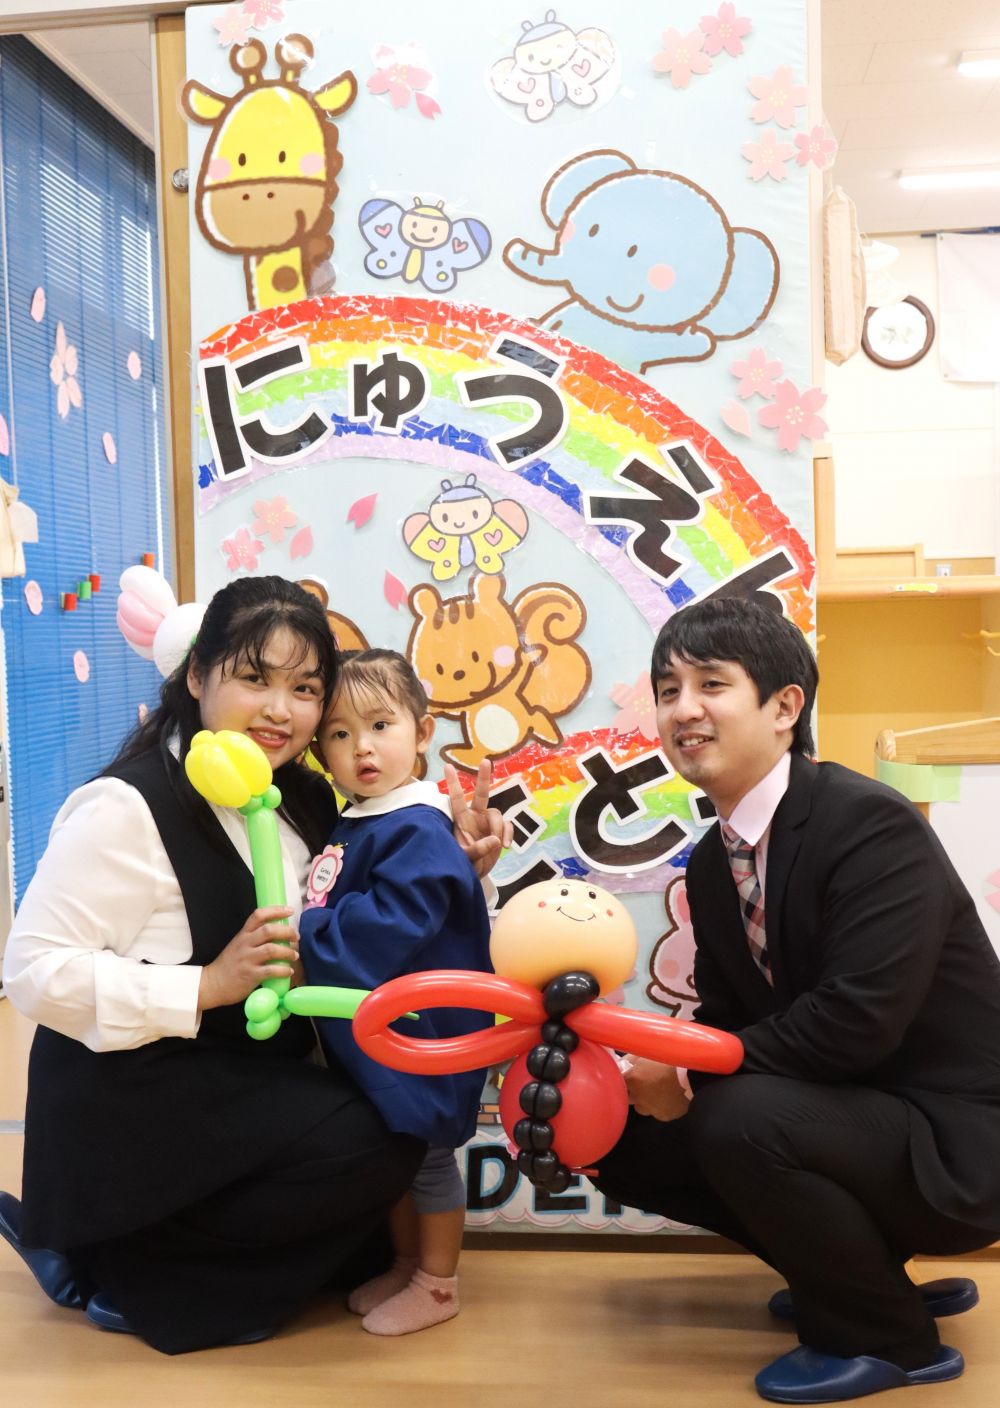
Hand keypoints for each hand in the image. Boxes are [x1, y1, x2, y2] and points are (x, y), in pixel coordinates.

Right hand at [198, 906, 299, 1011]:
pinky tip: (289, 971)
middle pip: (268, 930)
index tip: (289, 910)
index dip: (275, 910)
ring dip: (288, 952)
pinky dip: (283, 970)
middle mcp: (245, 944)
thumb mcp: (238, 945)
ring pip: (272, 949)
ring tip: (295, 955)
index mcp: (243, 935)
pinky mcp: (250, 975)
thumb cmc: (229, 965)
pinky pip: (271, 970)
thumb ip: (254, 938)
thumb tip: (278, 934)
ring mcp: (247, 959)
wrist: (213, 984)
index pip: (258, 915)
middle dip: (287, 932)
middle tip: (296, 937)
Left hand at [446, 761, 512, 877]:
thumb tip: (496, 840)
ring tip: (498, 846)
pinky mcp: (499, 831)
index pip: (456, 799)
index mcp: (461, 820)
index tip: (447, 766)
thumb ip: (478, 849)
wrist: (474, 874)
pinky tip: (505, 846)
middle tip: (485, 761)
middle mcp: (475, 817)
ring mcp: (488, 823)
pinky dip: (509, 834)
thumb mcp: (465, 858)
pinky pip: (508, 826)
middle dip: (483, 778)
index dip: (453, 783)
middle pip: (482, 794)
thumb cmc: (463, 864)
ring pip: (498, 815)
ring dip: (499, 828)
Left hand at [624, 1058, 690, 1121]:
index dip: (625, 1080)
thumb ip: (631, 1059)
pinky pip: (659, 1112)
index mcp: (632, 1080)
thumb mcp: (648, 1052)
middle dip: (634, 1091)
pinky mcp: (665, 1116)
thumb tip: (621, 1063)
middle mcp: (638, 1098)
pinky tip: (670, 1096)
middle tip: (646, 1082)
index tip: (631, 1076)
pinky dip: (662, 1106)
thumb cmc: (670, 1058)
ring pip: (643, 1108)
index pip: (618, 1083)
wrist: (694, 1074)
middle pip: (629, 1098)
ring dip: (647, 1101)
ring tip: (659, 1090)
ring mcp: (651, 1109)